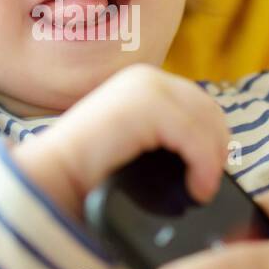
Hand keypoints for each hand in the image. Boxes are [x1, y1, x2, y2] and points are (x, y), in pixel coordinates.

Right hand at [11, 64, 230, 219]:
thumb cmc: (92, 174)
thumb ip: (169, 141)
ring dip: (211, 161)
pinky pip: (195, 136)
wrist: (53, 180)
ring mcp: (145, 87)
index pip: (201, 104)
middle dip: (216, 149)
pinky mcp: (145, 106)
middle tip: (205, 186)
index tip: (206, 175)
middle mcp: (146, 77)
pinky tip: (196, 189)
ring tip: (199, 191)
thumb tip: (215, 158)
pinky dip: (203, 165)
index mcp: (144, 83)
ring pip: (207, 122)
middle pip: (210, 110)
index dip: (212, 140)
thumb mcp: (141, 148)